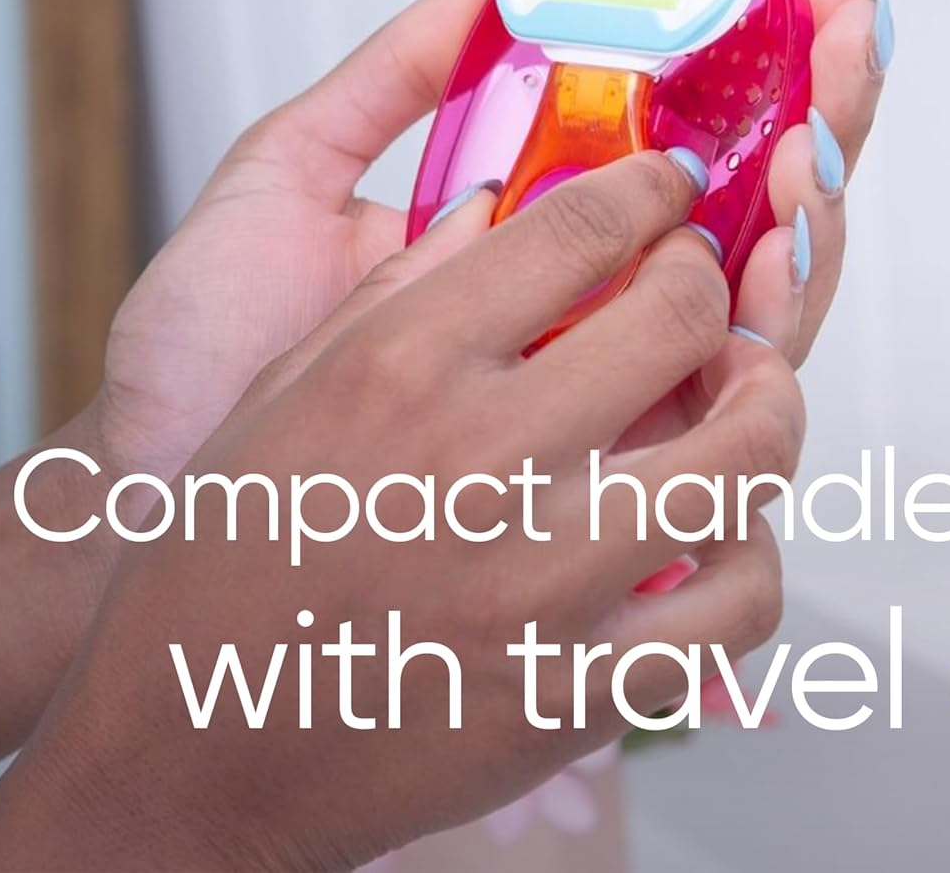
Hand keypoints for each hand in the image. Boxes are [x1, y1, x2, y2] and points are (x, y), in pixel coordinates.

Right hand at [0, 154, 807, 870]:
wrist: (184, 763)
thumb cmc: (222, 566)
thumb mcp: (287, 386)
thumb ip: (408, 285)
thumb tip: (513, 205)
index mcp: (402, 364)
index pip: (584, 226)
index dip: (652, 187)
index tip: (671, 186)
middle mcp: (482, 460)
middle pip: (683, 315)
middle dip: (709, 278)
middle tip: (698, 284)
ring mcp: (543, 585)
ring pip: (748, 451)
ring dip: (765, 399)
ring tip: (743, 390)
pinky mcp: (579, 694)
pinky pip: (740, 603)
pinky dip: (752, 551)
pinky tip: (719, 528)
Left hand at [94, 0, 897, 479]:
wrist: (157, 485)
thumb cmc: (209, 343)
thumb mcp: (295, 170)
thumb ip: (404, 70)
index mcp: (531, 222)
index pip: (678, 128)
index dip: (760, 48)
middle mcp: (593, 298)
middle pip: (751, 193)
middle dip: (826, 95)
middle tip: (862, 10)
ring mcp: (611, 375)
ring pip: (766, 276)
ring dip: (816, 181)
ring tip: (818, 111)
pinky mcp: (611, 455)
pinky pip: (729, 377)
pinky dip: (774, 296)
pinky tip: (783, 223)